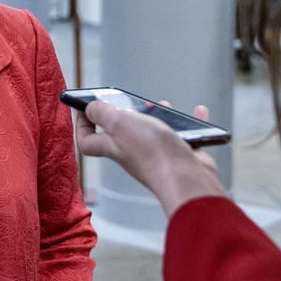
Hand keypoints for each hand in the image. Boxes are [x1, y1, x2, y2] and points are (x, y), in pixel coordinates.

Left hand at [75, 100, 226, 216]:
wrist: (187, 179)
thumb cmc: (151, 151)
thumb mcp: (118, 123)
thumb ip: (102, 113)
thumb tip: (89, 108)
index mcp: (113, 146)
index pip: (89, 141)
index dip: (83, 125)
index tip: (86, 109)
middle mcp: (133, 153)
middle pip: (124, 133)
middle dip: (128, 114)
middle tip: (133, 101)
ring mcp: (158, 156)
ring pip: (155, 132)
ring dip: (159, 116)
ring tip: (164, 104)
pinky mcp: (181, 157)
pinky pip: (185, 136)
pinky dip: (191, 124)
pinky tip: (198, 111)